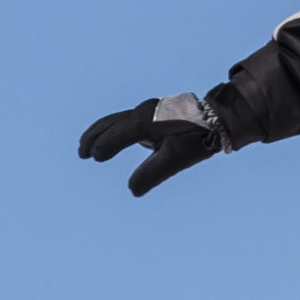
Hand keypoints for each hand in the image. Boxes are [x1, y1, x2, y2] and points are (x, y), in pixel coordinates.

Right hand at [79, 96, 224, 198]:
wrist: (217, 117)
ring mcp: (147, 109)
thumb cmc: (198, 138)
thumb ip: (153, 173)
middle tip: (82, 154)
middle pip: (112, 123)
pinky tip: (108, 137)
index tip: (94, 158)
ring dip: (99, 131)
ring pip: (115, 119)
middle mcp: (145, 112)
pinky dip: (110, 127)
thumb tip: (132, 190)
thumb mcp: (177, 158)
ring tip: (86, 146)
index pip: (121, 134)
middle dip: (95, 137)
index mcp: (149, 122)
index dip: (107, 145)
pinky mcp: (150, 112)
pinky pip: (123, 119)